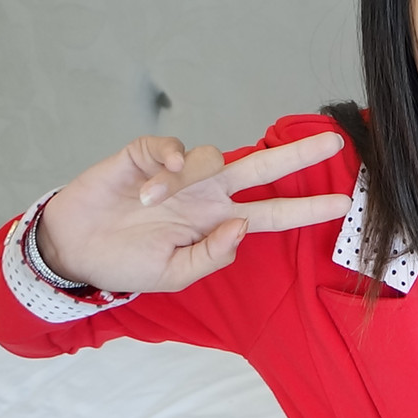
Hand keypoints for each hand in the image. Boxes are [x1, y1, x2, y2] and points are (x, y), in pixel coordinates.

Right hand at [36, 132, 352, 292]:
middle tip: (334, 141)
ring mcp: (180, 174)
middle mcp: (207, 194)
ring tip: (149, 204)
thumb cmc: (127, 264)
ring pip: (211, 156)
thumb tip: (241, 226)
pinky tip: (156, 178)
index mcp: (218, 222)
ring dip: (185, 180)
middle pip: (262, 168)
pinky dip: (168, 160)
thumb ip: (211, 256)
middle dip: (298, 155)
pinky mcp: (146, 156)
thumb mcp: (174, 276)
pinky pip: (169, 148)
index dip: (306, 209)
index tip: (344, 204)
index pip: (272, 213)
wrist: (74, 251)